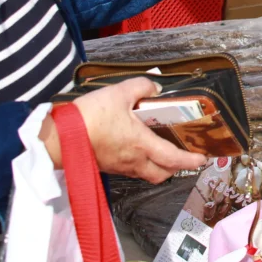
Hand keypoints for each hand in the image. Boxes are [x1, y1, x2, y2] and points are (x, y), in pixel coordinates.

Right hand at [39, 78, 206, 182]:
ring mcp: (119, 166)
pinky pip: (130, 169)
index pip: (173, 159)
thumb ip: (141, 87)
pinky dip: (140, 162)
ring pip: (146, 173)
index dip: (190, 161)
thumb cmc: (90, 117)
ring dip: (157, 166)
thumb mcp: (119, 93)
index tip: (201, 159)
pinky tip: (136, 147)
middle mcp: (133, 161)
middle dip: (175, 168)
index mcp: (141, 145)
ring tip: (162, 151)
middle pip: (161, 174)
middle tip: (182, 157)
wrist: (59, 137)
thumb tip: (155, 86)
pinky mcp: (107, 165)